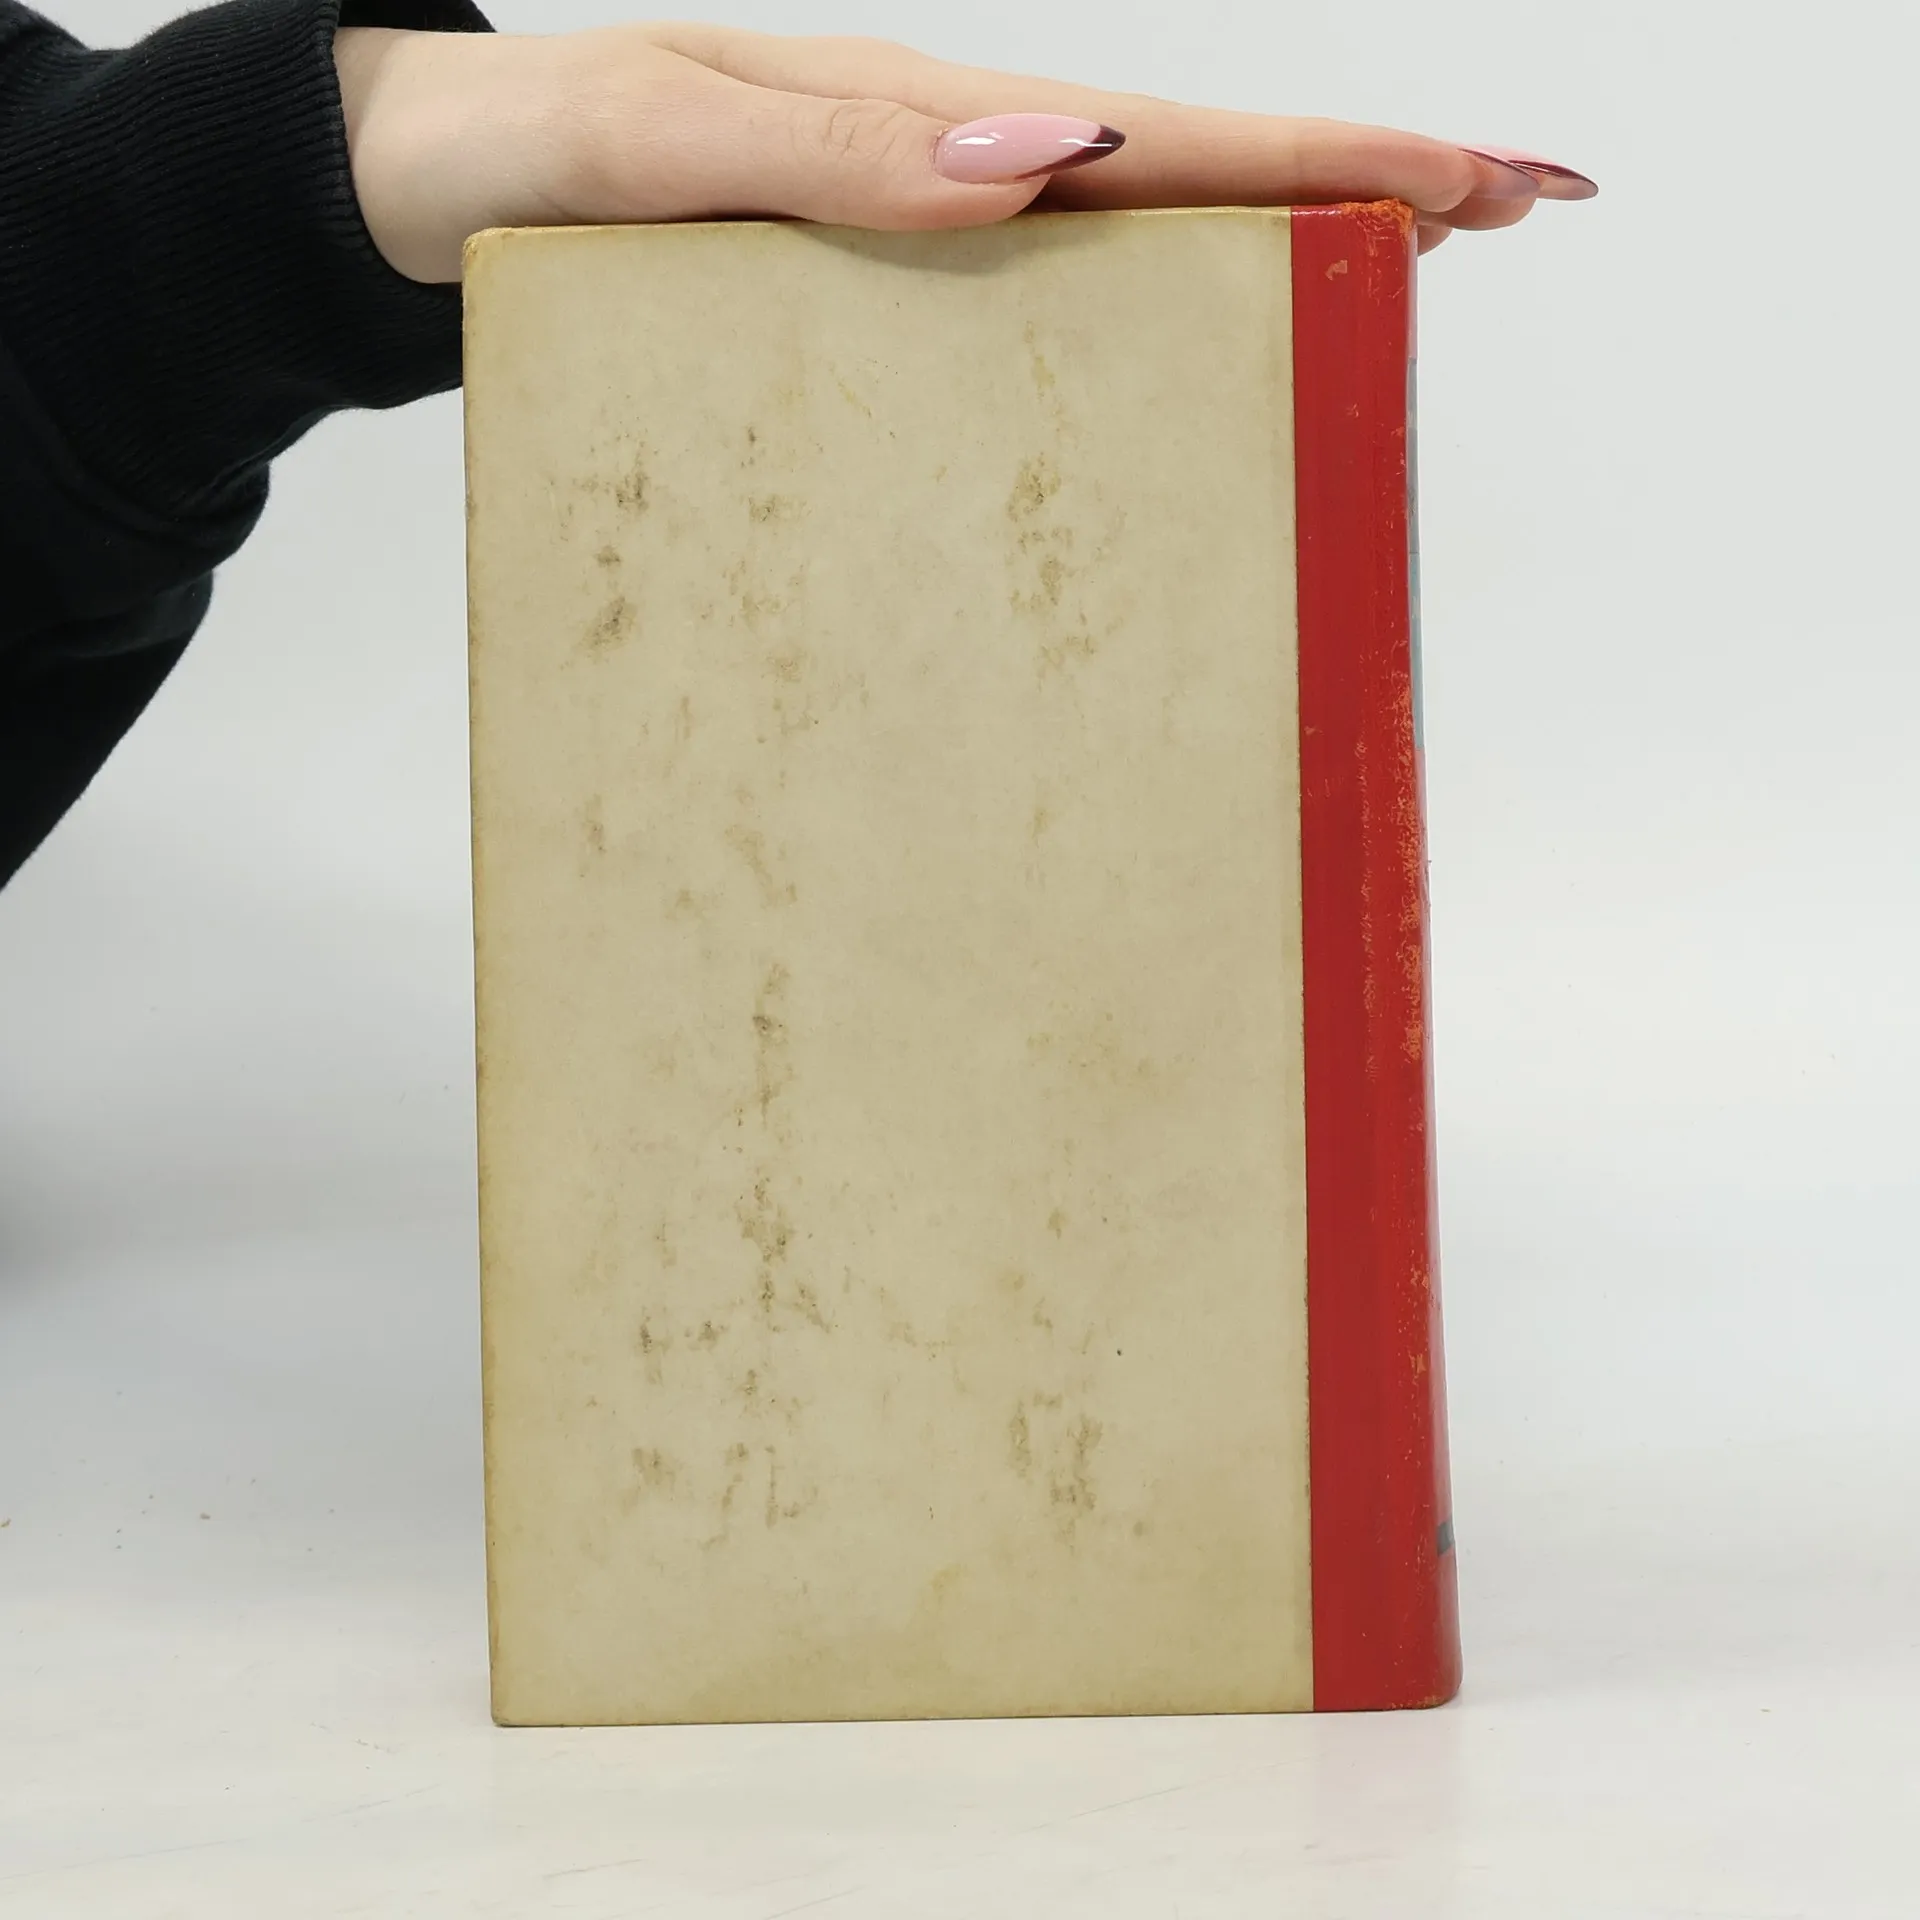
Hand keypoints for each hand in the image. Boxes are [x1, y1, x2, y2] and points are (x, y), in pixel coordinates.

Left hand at [335, 23, 1594, 284]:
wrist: (421, 195)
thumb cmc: (523, 165)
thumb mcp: (661, 144)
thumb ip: (833, 158)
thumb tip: (1046, 166)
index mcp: (918, 123)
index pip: (1163, 134)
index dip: (1331, 157)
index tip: (1486, 178)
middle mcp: (943, 169)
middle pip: (1187, 169)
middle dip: (1361, 183)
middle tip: (1519, 210)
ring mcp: (918, 226)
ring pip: (1134, 231)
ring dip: (1279, 241)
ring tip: (1411, 265)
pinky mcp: (876, 286)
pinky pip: (1042, 300)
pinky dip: (1150, 306)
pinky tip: (1200, 340)